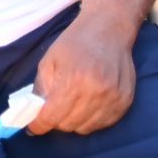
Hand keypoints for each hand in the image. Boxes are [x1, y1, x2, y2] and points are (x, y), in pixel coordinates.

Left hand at [26, 15, 136, 135]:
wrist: (108, 29)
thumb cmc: (75, 43)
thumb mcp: (49, 61)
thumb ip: (41, 89)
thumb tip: (33, 114)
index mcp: (74, 80)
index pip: (52, 116)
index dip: (39, 125)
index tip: (32, 128)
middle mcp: (96, 92)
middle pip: (68, 125)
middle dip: (55, 121)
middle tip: (52, 112)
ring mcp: (113, 98)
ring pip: (85, 128)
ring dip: (73, 122)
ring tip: (70, 107)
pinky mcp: (125, 101)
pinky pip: (103, 124)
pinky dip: (91, 121)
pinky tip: (86, 107)